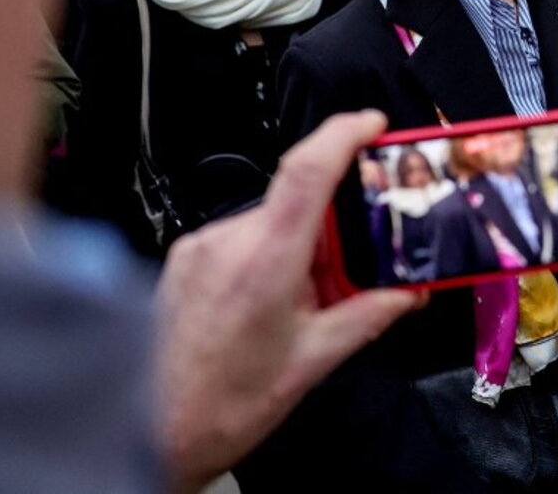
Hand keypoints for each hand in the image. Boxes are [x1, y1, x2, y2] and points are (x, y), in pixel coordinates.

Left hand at [156, 111, 421, 492]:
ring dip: (298, 242)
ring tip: (307, 294)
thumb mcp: (311, 362)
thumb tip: (408, 292)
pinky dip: (267, 253)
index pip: (307, 169)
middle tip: (353, 252)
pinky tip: (271, 298)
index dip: (344, 134)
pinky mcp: (186, 255)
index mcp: (266, 262)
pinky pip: (241, 234)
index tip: (371, 123)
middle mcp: (228, 241)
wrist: (149, 433)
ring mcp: (202, 246)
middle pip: (296, 196)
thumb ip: (368, 315)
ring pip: (270, 218)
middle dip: (333, 217)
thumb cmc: (220, 405)